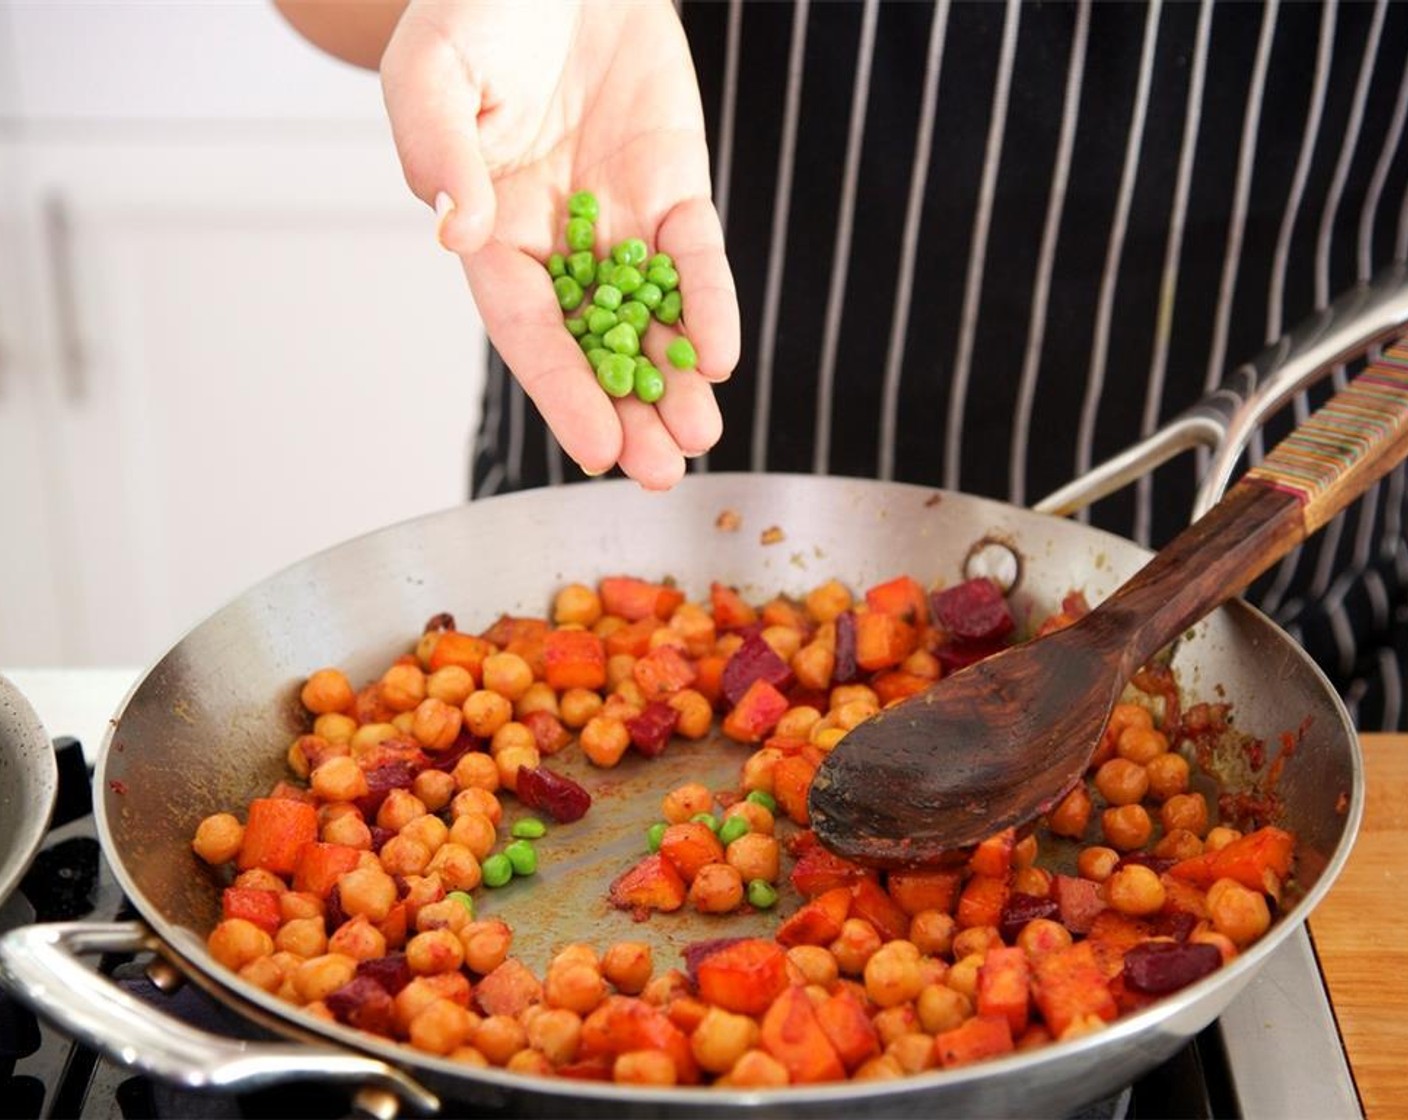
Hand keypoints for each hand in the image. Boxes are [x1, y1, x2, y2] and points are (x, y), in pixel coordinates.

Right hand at [380, 0, 739, 488]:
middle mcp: (558, 247)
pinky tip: (720, 356)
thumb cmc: (479, 9)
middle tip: (659, 471)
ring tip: (698, 437)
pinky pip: (696, 260)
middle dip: (627, 410)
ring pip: (650, 319)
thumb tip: (458, 233)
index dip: (561, 391)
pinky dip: (709, 305)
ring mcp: (622, 225)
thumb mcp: (434, 70)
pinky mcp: (674, 194)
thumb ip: (438, 151)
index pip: (527, 330)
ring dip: (673, 381)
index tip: (596, 449)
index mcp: (491, 235)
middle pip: (594, 345)